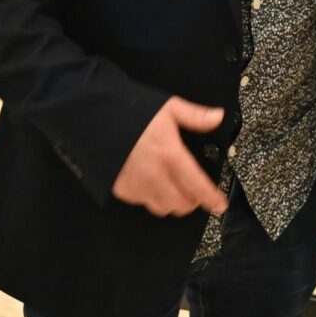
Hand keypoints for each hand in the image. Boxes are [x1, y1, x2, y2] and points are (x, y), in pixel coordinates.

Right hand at [109, 97, 228, 216]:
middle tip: (196, 192)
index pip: (198, 186)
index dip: (212, 199)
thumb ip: (195, 116)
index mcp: (171, 156)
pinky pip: (142, 202)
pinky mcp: (122, 190)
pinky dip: (151, 197)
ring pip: (163, 208)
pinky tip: (151, 182)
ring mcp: (137, 186)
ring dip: (172, 202)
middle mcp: (155, 176)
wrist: (95, 119)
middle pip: (181, 205)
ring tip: (175, 189)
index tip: (220, 205)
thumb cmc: (132, 112)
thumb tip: (217, 117)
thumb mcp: (169, 108)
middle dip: (192, 201)